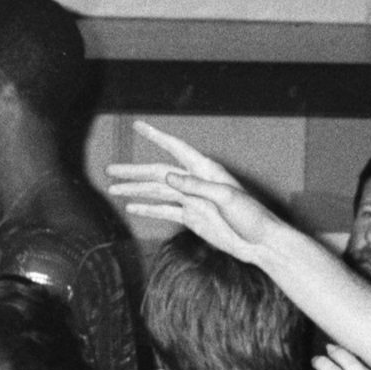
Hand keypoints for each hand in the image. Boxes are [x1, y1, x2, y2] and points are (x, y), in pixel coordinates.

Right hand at [108, 122, 282, 262]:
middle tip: (109, 170)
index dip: (156, 136)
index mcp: (206, 171)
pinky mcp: (192, 218)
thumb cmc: (251, 217)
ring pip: (158, 192)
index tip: (138, 125)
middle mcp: (196, 182)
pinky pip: (165, 211)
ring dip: (136, 190)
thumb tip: (167, 176)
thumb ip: (196, 186)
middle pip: (158, 173)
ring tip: (113, 188)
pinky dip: (148, 208)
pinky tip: (132, 206)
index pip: (176, 149)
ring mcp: (192, 200)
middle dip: (134, 172)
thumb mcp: (225, 198)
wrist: (261, 244)